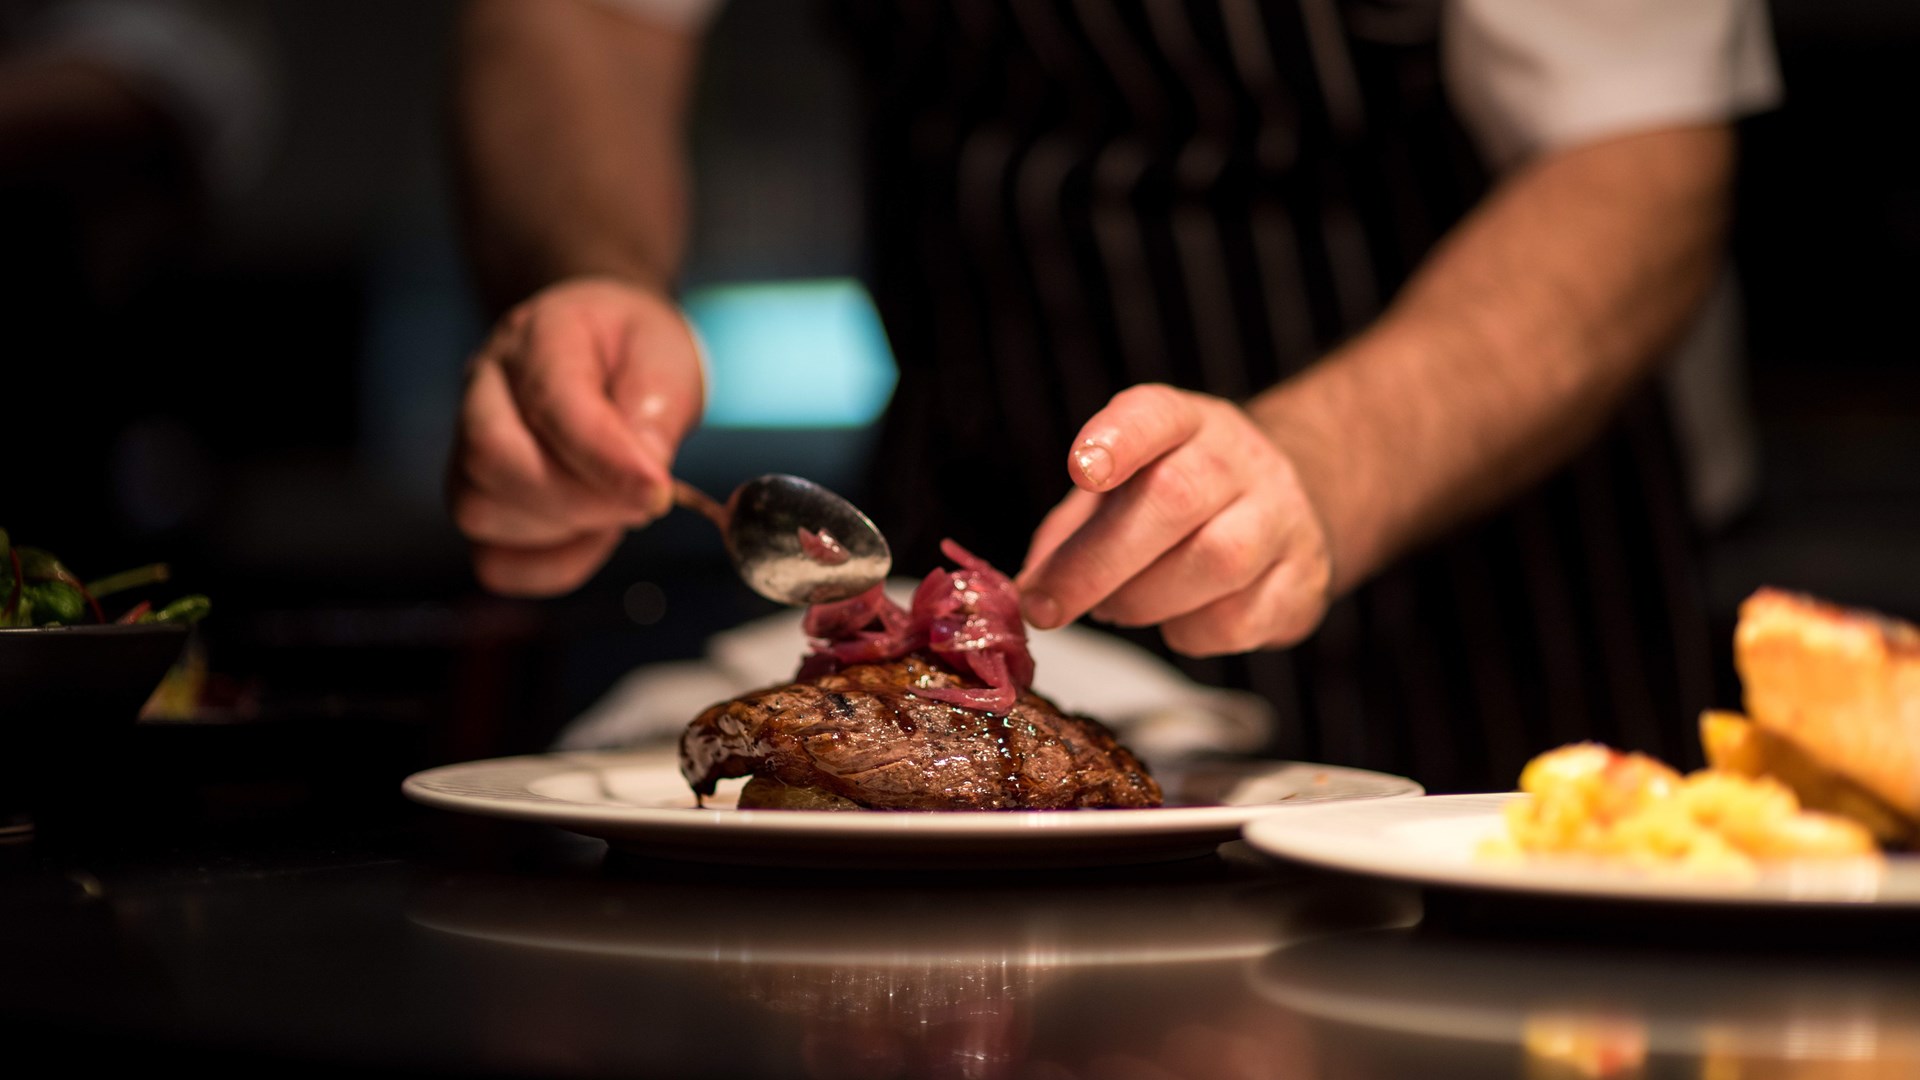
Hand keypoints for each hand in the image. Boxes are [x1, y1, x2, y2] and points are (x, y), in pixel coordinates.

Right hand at [449, 277, 702, 595]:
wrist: (613, 354)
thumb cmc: (638, 353)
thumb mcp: (666, 361)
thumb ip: (656, 413)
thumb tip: (644, 477)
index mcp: (538, 337)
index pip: (551, 403)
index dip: (605, 459)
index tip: (658, 491)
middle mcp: (485, 387)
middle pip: (492, 458)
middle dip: (580, 498)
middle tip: (643, 502)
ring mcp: (467, 444)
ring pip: (481, 512)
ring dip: (564, 529)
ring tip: (619, 507)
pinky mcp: (477, 498)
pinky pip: (494, 560)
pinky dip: (551, 566)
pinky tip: (593, 536)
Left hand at [1016, 384, 1331, 656]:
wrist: (1283, 510)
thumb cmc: (1178, 503)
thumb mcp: (1120, 492)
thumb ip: (1070, 532)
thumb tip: (1029, 589)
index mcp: (1185, 422)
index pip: (1155, 414)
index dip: (1116, 438)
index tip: (1081, 470)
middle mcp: (1240, 459)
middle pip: (1176, 497)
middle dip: (1097, 562)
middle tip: (1046, 607)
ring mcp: (1282, 517)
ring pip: (1216, 560)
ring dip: (1144, 599)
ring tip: (1116, 608)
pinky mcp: (1304, 580)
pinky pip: (1239, 619)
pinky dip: (1188, 632)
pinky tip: (1176, 619)